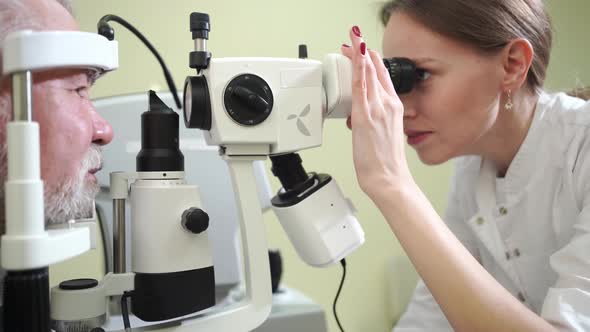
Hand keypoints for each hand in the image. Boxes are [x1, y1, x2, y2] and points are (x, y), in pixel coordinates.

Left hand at [341, 26, 414, 199]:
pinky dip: (358, 72)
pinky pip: (360, 88)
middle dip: (363, 53)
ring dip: (358, 56)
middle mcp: (387, 105)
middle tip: (353, 39)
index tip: (363, 51)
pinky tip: (355, 59)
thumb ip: (375, 119)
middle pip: (374, 72)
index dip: (372, 62)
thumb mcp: (383, 134)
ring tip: (351, 41)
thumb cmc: (386, 162)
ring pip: (367, 76)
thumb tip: (363, 114)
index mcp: (393, 108)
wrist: (389, 179)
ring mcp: (377, 110)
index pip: (382, 78)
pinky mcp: (366, 117)